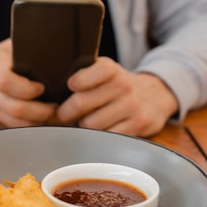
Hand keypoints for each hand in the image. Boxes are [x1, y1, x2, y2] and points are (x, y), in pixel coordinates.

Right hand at [0, 39, 56, 127]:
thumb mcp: (9, 48)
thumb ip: (28, 48)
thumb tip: (58, 46)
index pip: (5, 81)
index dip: (27, 88)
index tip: (42, 87)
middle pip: (15, 108)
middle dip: (41, 111)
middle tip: (56, 107)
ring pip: (16, 124)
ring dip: (38, 122)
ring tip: (53, 115)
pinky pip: (12, 129)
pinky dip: (29, 127)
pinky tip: (40, 120)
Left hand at [56, 57, 178, 136]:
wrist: (155, 96)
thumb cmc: (118, 86)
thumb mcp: (104, 71)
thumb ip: (82, 74)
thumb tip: (51, 90)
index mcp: (110, 69)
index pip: (87, 74)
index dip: (75, 83)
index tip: (69, 87)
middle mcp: (123, 85)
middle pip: (81, 103)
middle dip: (66, 112)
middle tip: (63, 115)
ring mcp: (132, 105)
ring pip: (91, 124)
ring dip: (82, 127)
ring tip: (82, 122)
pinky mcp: (138, 124)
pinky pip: (107, 137)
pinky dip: (98, 137)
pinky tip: (98, 131)